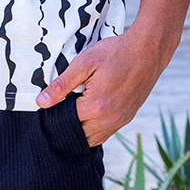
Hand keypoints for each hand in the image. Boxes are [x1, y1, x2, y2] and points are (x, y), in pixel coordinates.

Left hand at [35, 30, 172, 146]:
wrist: (148, 51)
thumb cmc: (115, 53)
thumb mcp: (84, 63)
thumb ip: (62, 84)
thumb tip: (41, 102)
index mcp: (95, 107)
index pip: (65, 121)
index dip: (55, 114)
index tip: (48, 106)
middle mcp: (109, 120)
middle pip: (79, 134)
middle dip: (66, 125)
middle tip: (58, 110)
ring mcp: (120, 121)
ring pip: (93, 138)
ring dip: (80, 130)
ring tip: (71, 114)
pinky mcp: (127, 118)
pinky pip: (106, 134)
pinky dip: (94, 130)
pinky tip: (87, 117)